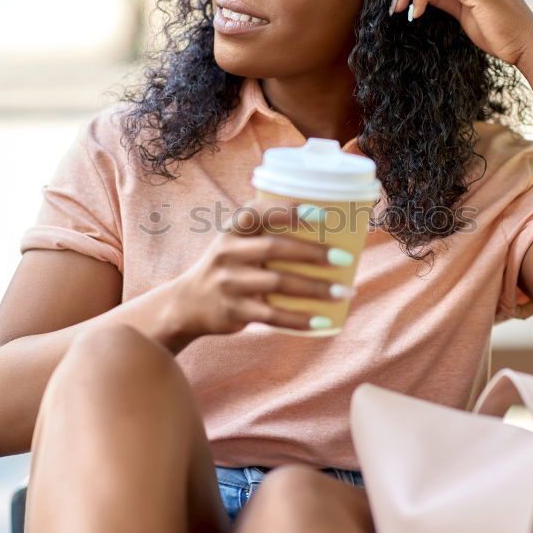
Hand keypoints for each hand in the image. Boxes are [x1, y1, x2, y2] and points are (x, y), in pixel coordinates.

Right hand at [171, 199, 349, 337]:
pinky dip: (300, 320)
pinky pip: (272, 316)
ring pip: (278, 284)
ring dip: (315, 288)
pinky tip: (324, 321)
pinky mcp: (234, 310)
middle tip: (345, 258)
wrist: (188, 303)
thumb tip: (332, 236)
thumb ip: (269, 236)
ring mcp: (228, 282)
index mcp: (232, 229)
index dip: (287, 210)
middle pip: (274, 248)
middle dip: (313, 252)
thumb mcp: (238, 243)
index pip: (257, 212)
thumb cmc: (230, 267)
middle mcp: (227, 252)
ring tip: (345, 291)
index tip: (321, 213)